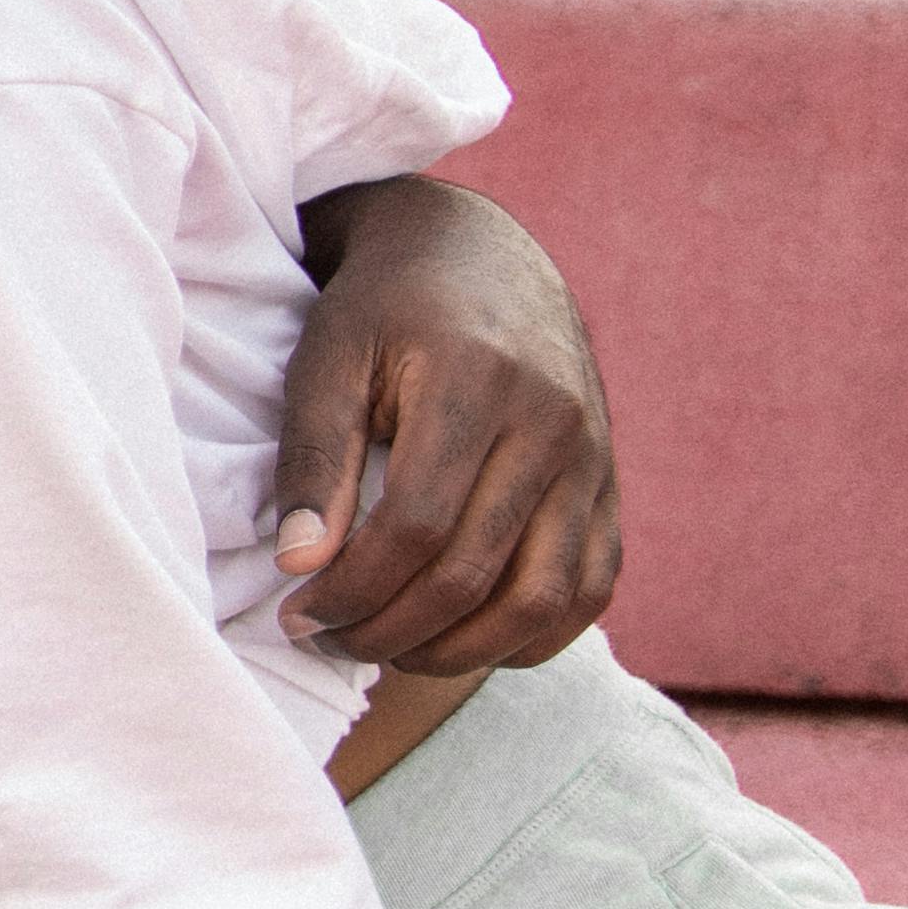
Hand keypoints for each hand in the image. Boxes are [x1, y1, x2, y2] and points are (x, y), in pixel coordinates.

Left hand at [275, 178, 622, 670]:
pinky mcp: (610, 486)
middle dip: (389, 630)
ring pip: (545, 601)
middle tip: (325, 639)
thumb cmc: (385, 311)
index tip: (297, 615)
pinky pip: (590, 589)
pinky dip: (530, 636)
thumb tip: (301, 563)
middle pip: (477, 575)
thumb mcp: (327, 360)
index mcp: (479, 383)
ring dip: (460, 651)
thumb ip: (314, 458)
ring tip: (386, 648)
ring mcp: (594, 459)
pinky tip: (460, 639)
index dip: (352, 591)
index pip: (417, 529)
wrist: (481, 257)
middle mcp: (555, 425)